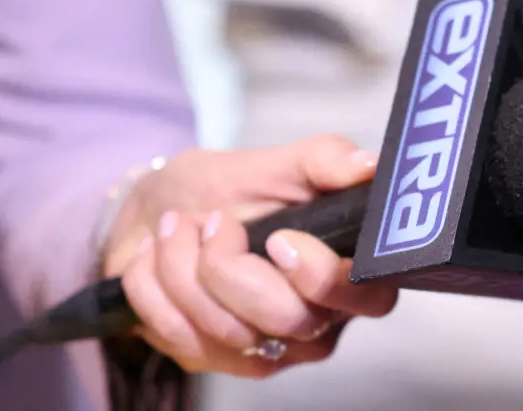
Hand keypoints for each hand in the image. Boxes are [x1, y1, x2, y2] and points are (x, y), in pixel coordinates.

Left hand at [101, 134, 398, 377]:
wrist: (160, 213)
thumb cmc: (227, 188)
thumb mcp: (275, 163)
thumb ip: (325, 160)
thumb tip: (370, 164)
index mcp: (350, 270)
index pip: (365, 297)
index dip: (320, 275)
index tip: (278, 238)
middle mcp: (321, 321)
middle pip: (286, 318)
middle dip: (230, 264)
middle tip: (212, 221)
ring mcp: (270, 349)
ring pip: (225, 328)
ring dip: (181, 264)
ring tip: (177, 229)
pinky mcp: (218, 362)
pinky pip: (177, 333)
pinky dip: (151, 285)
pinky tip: (157, 259)